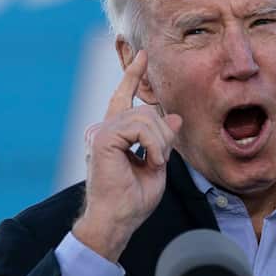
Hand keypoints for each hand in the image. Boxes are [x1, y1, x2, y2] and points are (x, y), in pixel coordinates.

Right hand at [72, 50, 182, 261]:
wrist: (117, 220)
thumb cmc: (133, 201)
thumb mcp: (157, 164)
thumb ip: (163, 140)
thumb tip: (174, 117)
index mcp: (114, 134)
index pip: (123, 97)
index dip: (132, 76)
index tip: (142, 56)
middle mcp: (105, 129)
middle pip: (146, 111)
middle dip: (163, 134)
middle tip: (161, 160)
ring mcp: (102, 132)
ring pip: (145, 117)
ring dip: (160, 142)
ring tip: (156, 164)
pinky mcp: (103, 139)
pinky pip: (139, 127)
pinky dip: (153, 145)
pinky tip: (151, 162)